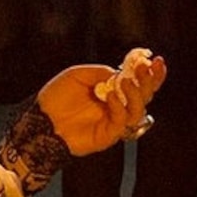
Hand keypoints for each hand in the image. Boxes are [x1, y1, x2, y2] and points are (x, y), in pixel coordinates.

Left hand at [36, 49, 167, 154]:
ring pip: (138, 110)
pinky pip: (121, 122)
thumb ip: (101, 72)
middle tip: (147, 68)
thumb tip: (122, 73)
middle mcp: (116, 107)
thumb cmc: (56, 97)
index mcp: (112, 91)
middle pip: (144, 96)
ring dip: (136, 94)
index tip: (157, 60)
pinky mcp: (107, 135)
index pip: (138, 83)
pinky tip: (110, 96)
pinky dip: (119, 107)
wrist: (39, 119)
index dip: (151, 74)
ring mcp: (113, 122)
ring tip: (125, 81)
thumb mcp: (78, 74)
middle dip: (149, 81)